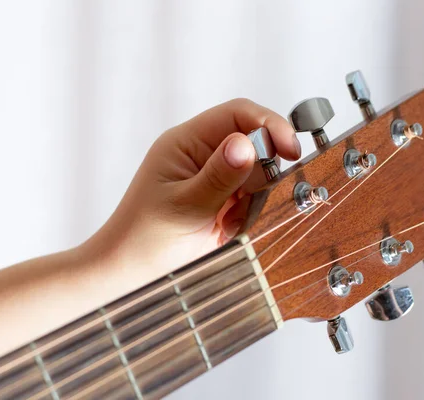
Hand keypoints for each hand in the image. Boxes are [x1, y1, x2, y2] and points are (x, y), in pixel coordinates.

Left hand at [84, 98, 300, 274]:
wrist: (131, 277)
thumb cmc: (146, 240)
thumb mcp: (185, 206)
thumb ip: (219, 175)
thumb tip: (247, 144)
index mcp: (186, 143)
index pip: (237, 114)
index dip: (269, 125)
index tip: (291, 150)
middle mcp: (202, 155)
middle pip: (253, 142)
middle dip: (262, 172)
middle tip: (247, 201)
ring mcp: (213, 178)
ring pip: (258, 174)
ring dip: (254, 199)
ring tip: (228, 222)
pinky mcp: (222, 201)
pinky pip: (253, 198)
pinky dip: (249, 215)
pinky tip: (227, 230)